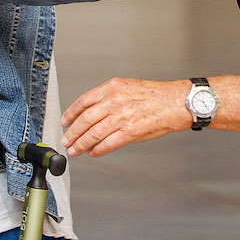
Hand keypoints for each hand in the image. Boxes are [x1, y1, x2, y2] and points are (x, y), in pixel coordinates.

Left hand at [60, 78, 191, 156]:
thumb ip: (108, 97)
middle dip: (72, 132)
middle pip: (85, 119)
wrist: (175, 102)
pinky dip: (98, 150)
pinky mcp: (130, 132)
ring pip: (93, 133)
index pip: (83, 101)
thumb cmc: (154, 95)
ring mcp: (122, 117)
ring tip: (75, 150)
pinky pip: (108, 143)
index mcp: (112, 88)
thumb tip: (92, 113)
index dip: (70, 113)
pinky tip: (93, 152)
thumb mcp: (127, 87)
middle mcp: (114, 101)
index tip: (64, 121)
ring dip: (81, 144)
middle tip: (66, 140)